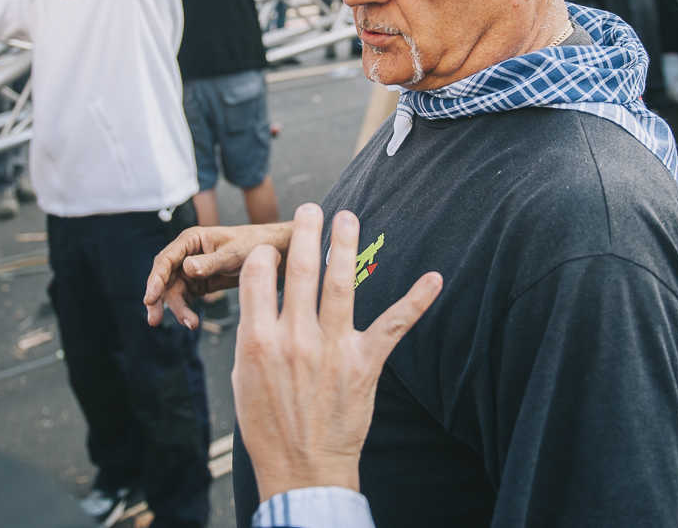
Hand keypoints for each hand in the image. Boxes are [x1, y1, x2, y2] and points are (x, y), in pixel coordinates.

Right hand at [144, 219, 292, 329]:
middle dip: (159, 299)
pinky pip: (186, 298)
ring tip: (190, 324)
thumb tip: (188, 269)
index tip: (149, 298)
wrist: (274, 253)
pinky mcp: (199, 283)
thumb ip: (211, 262)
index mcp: (191, 240)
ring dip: (178, 309)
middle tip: (153, 320)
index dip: (155, 279)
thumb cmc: (254, 246)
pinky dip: (186, 310)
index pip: (166, 260)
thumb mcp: (234, 254)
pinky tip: (192, 322)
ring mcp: (192, 269)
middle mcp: (187, 253)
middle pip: (165, 278)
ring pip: (174, 291)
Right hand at [233, 204, 441, 500]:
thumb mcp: (243, 376)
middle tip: (312, 209)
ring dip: (346, 246)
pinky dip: (416, 300)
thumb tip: (259, 296)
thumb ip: (251, 333)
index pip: (258, 275)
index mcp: (257, 340)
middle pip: (300, 270)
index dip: (264, 255)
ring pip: (340, 284)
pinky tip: (434, 279)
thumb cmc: (269, 424)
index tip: (272, 248)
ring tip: (348, 218)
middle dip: (306, 232)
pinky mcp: (363, 364)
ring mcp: (331, 349)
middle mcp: (294, 338)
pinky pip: (393, 325)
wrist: (302, 468)